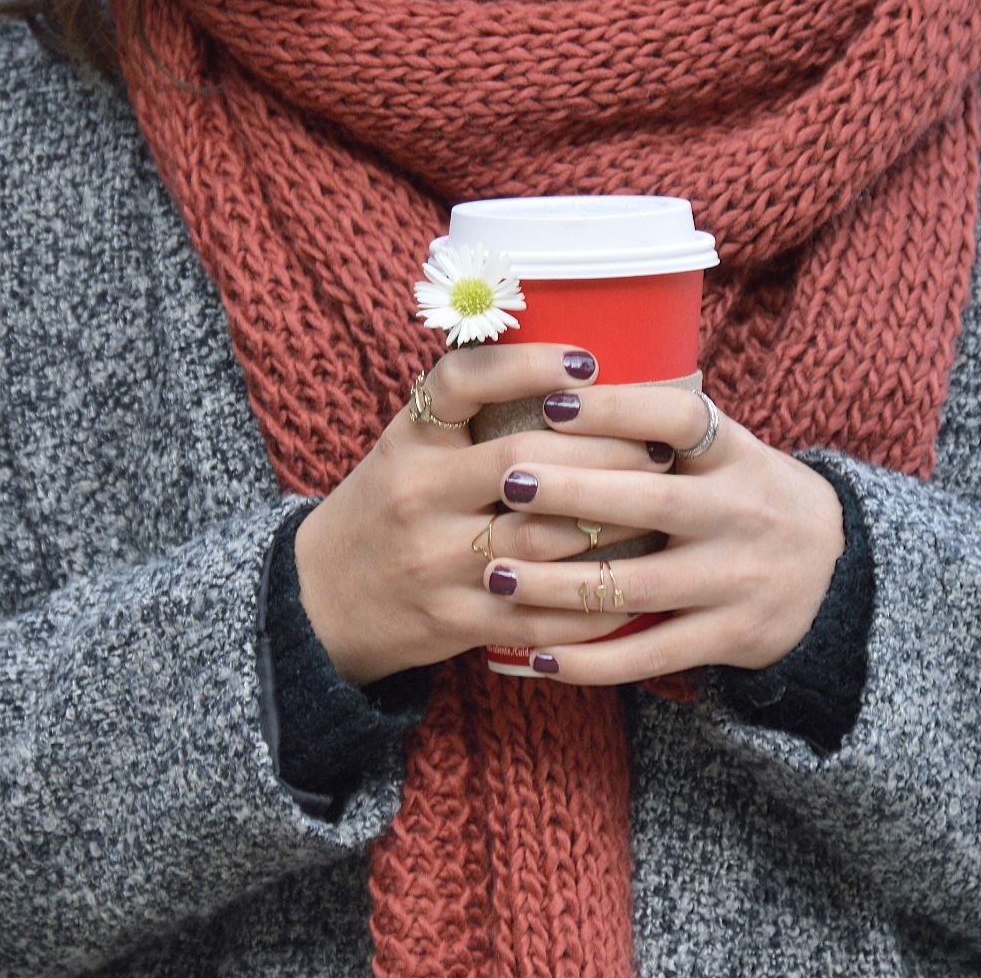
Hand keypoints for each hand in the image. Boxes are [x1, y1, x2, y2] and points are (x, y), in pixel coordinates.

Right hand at [294, 343, 675, 686]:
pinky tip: (634, 584)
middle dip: (605, 453)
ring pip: (543, 539)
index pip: (461, 383)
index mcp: (409, 441)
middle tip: (660, 446)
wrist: (319, 600)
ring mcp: (435, 562)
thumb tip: (574, 369)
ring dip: (613, 523)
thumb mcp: (407, 447)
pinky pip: (540, 613)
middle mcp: (418, 496)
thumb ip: (469, 413)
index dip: (527, 365)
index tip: (587, 361)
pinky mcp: (454, 621)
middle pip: (524, 464)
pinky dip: (593, 601)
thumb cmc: (386, 508)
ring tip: (661, 506)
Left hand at [482, 384, 844, 685]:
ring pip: (636, 586)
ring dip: (558, 584)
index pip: (681, 418)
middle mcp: (741, 513)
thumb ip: (664, 430)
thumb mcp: (729, 451)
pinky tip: (537, 656)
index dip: (618, 408)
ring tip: (496, 575)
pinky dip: (590, 661)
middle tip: (505, 480)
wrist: (834, 575)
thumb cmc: (747, 497)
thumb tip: (558, 383)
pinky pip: (649, 653)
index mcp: (737, 455)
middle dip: (572, 493)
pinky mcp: (729, 638)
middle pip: (650, 502)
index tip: (553, 400)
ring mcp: (737, 580)